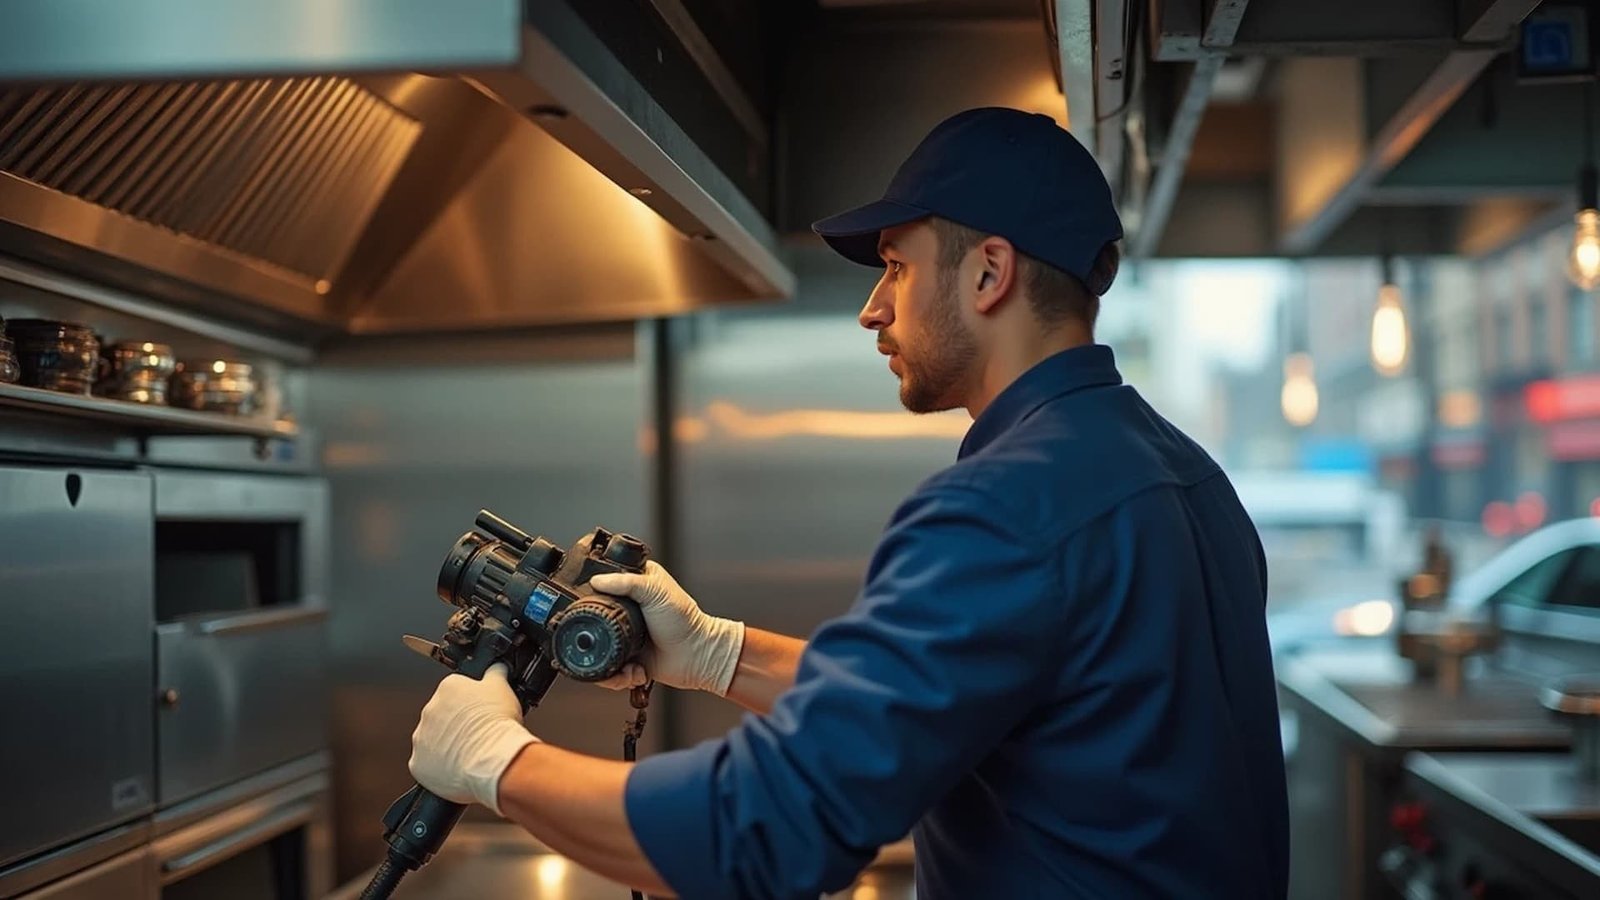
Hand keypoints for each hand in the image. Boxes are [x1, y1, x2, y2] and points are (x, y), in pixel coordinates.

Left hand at [408, 663, 536, 814]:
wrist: (493, 758)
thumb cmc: (497, 724)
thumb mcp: (503, 687)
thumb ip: (495, 674)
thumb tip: (497, 667)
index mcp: (448, 688)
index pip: (454, 692)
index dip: (469, 705)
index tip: (478, 714)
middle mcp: (429, 710)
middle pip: (441, 716)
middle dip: (455, 725)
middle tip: (475, 734)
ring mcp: (421, 737)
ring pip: (432, 741)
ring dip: (446, 746)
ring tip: (470, 754)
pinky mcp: (418, 763)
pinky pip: (427, 764)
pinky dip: (439, 767)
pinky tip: (458, 768)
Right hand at [588, 560, 744, 695]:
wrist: (699, 655)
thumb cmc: (684, 620)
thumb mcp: (655, 591)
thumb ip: (625, 582)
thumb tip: (596, 580)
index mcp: (632, 588)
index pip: (601, 589)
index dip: (590, 599)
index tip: (589, 609)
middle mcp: (626, 612)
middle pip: (594, 624)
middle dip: (596, 639)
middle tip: (608, 642)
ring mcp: (625, 637)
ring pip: (598, 652)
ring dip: (608, 664)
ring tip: (628, 664)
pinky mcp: (628, 660)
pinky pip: (610, 672)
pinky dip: (620, 677)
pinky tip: (636, 671)